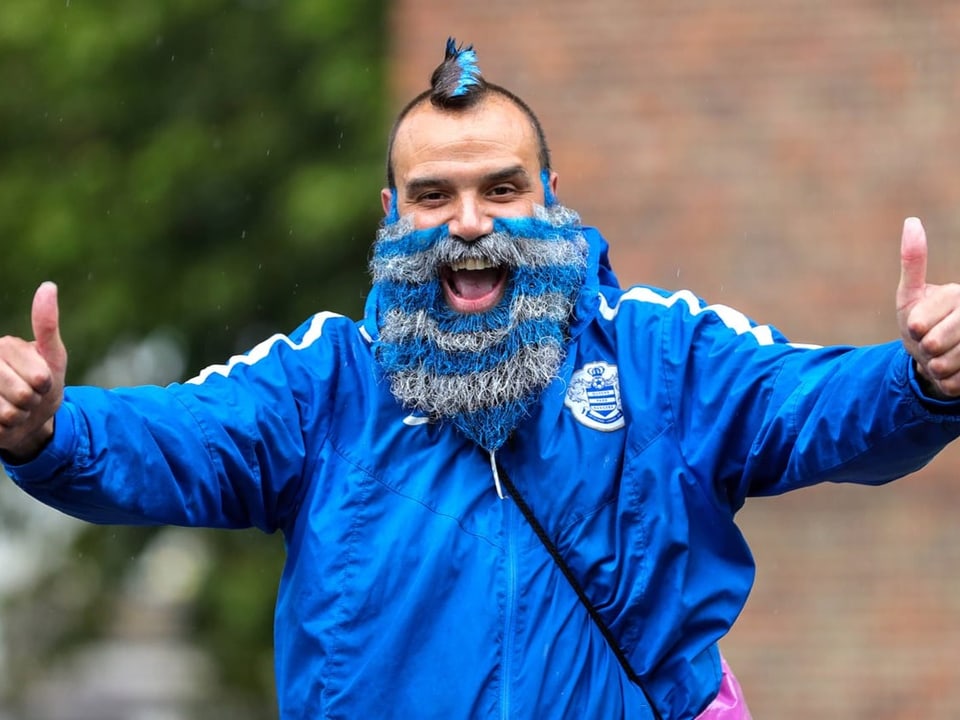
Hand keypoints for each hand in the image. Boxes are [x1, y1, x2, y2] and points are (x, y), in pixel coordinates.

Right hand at [0, 282, 66, 459]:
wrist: (29, 419)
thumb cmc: (44, 385)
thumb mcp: (53, 357)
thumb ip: (47, 325)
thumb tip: (48, 286)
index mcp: (4, 347)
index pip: (39, 377)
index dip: (47, 384)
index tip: (42, 380)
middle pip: (24, 394)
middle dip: (33, 402)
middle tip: (28, 397)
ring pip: (9, 412)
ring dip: (19, 417)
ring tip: (15, 408)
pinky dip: (6, 429)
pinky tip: (2, 421)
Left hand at [897, 217, 959, 398]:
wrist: (936, 356)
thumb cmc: (921, 322)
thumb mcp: (910, 295)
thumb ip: (913, 261)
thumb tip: (912, 222)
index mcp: (959, 296)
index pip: (921, 323)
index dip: (915, 328)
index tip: (919, 326)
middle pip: (935, 344)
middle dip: (925, 349)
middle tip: (929, 344)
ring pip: (945, 365)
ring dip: (935, 367)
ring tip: (941, 357)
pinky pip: (954, 383)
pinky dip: (946, 382)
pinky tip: (953, 371)